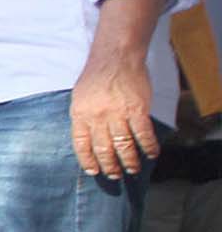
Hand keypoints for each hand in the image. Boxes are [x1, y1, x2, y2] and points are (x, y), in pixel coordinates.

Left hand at [72, 54, 159, 177]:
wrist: (115, 57)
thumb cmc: (96, 77)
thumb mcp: (79, 97)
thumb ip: (83, 117)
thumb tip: (87, 138)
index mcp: (80, 114)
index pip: (81, 145)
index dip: (88, 161)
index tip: (93, 171)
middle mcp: (97, 117)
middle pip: (103, 149)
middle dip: (109, 166)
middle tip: (115, 175)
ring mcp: (117, 114)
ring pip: (123, 145)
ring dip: (129, 161)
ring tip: (132, 169)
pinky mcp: (137, 109)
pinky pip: (143, 134)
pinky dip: (148, 146)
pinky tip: (151, 154)